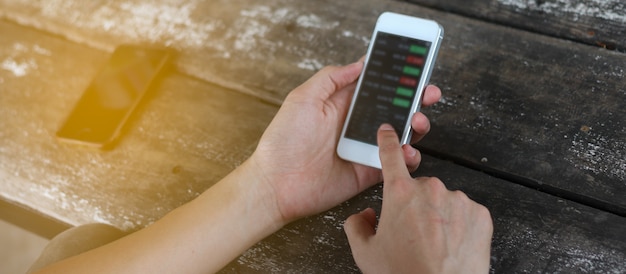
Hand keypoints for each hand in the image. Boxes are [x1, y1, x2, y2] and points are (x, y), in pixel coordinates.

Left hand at [249, 61, 440, 222]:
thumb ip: (331, 78)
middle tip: (428, 94)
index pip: (377, 86)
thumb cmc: (283, 141)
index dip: (397, 78)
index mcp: (343, 105)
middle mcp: (357, 125)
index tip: (415, 70)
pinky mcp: (369, 172)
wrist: (276, 184)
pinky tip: (407, 151)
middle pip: (395, 108)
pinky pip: (395, 163)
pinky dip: (408, 157)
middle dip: (416, 99)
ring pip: (400, 134)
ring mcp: (365, 148)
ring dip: (415, 126)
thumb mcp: (303, 99)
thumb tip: (358, 63)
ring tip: (416, 121)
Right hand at [344, 124, 492, 272]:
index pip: (391, 156)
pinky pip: (466, 213)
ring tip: (434, 245)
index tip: (388, 131)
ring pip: (444, 201)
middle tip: (413, 234)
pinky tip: (452, 246)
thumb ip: (357, 226)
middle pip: (420, 188)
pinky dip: (460, 226)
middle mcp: (431, 190)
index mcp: (400, 194)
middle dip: (415, 206)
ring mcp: (458, 201)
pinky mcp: (480, 214)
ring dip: (439, 216)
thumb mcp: (365, 253)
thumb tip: (364, 215)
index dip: (387, 141)